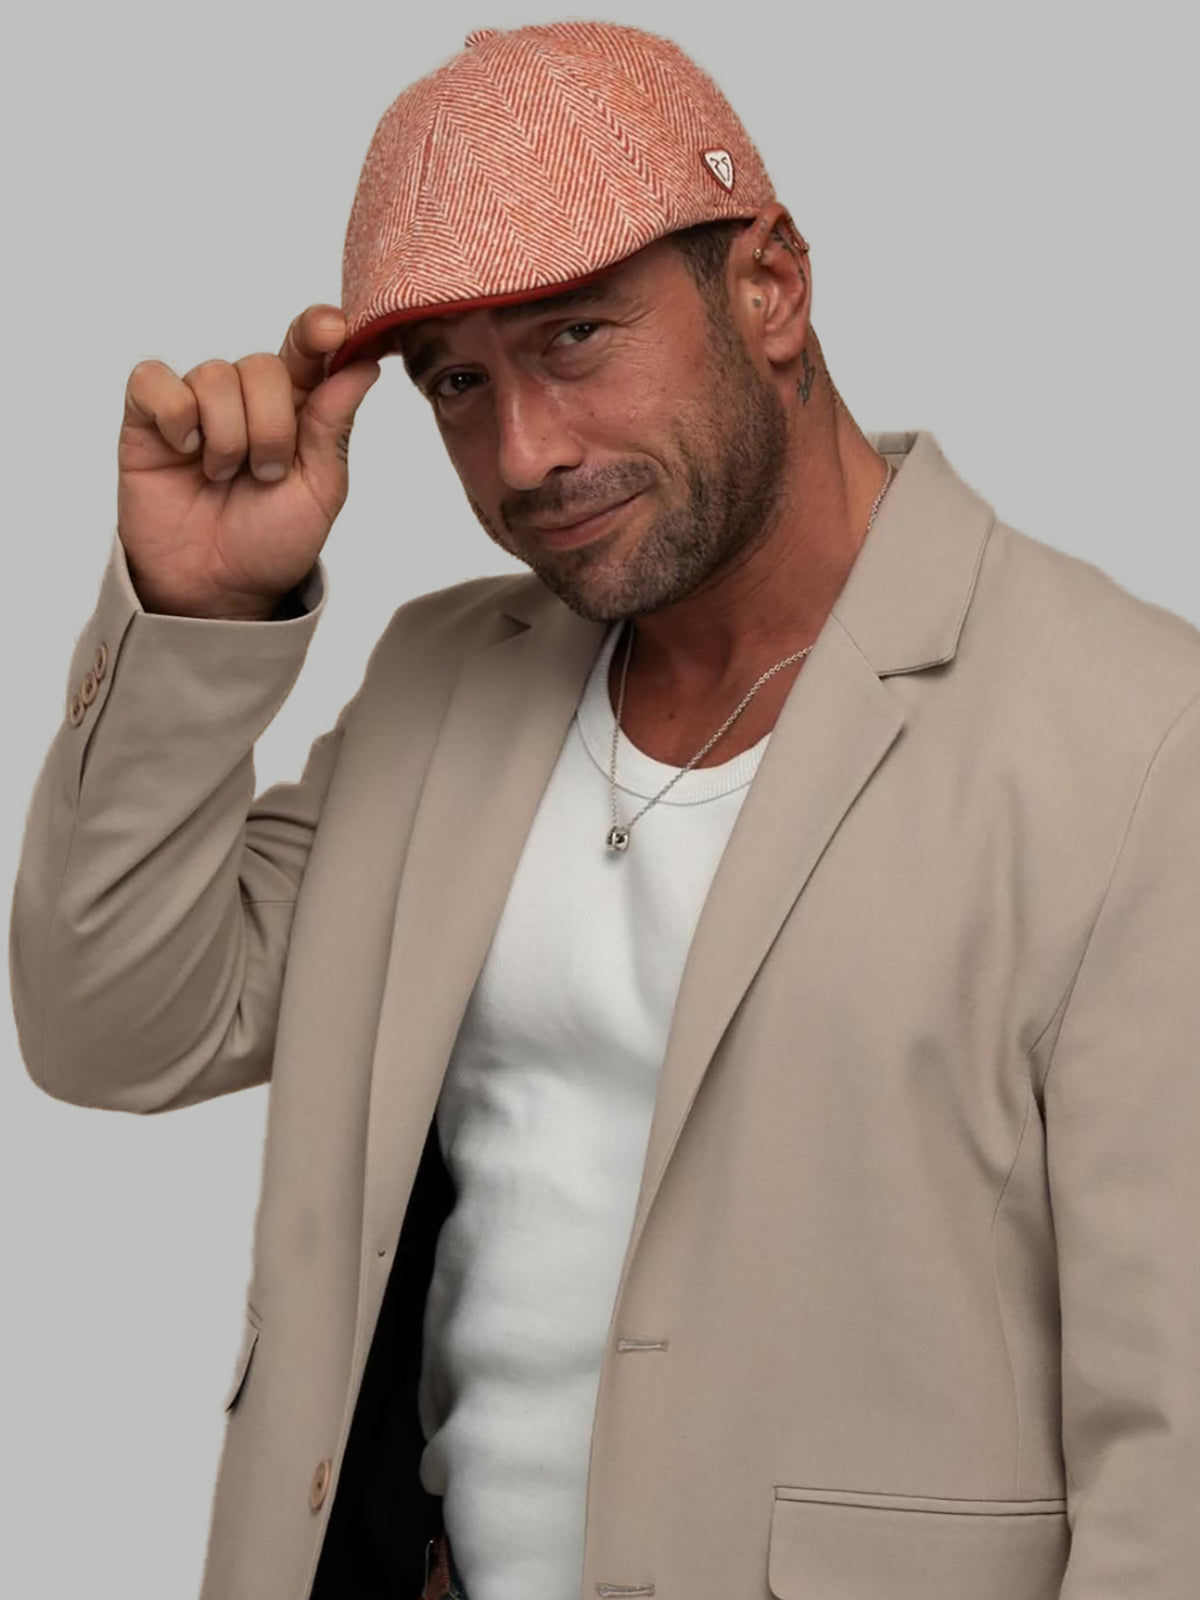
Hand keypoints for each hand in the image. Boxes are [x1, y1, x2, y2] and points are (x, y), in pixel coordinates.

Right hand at [116, 305, 379, 617]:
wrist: (217, 589)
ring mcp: (197, 403)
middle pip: (261, 365)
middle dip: (270, 428)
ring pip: (214, 375)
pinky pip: (155, 382)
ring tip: (224, 478)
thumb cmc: (271, 541)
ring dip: (228, 437)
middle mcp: (247, 397)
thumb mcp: (319, 491)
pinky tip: (185, 452)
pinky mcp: (149, 417)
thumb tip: (363, 365)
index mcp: (297, 407)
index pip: (308, 347)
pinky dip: (175, 416)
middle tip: (265, 475)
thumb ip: (332, 427)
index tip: (334, 331)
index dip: (318, 330)